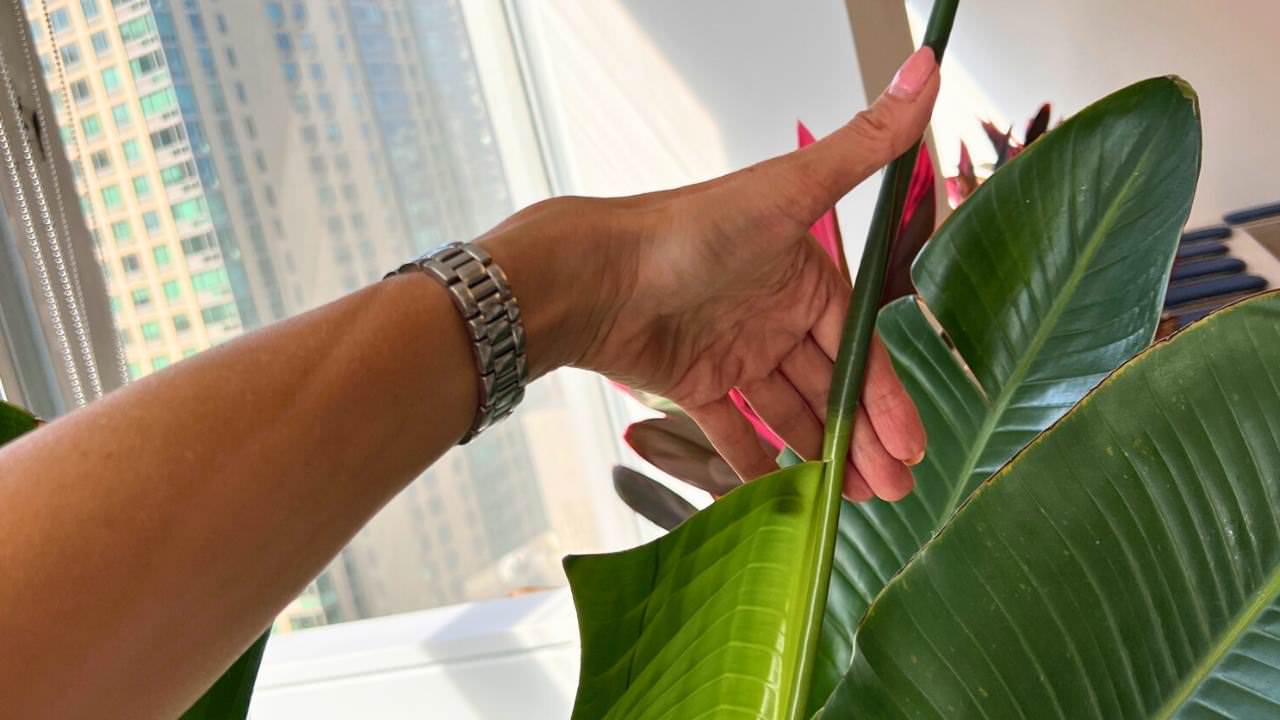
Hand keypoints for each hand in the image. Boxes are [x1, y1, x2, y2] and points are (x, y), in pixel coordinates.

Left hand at [485, 49, 938, 501]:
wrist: (596, 275)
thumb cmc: (690, 230)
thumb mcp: (790, 188)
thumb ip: (864, 144)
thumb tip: (928, 65)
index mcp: (803, 276)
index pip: (858, 347)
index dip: (887, 398)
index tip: (912, 447)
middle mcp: (773, 314)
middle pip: (830, 387)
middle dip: (864, 438)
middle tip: (893, 491)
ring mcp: (734, 350)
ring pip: (790, 413)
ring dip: (822, 453)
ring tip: (854, 499)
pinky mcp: (694, 383)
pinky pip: (734, 430)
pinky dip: (756, 461)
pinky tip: (785, 494)